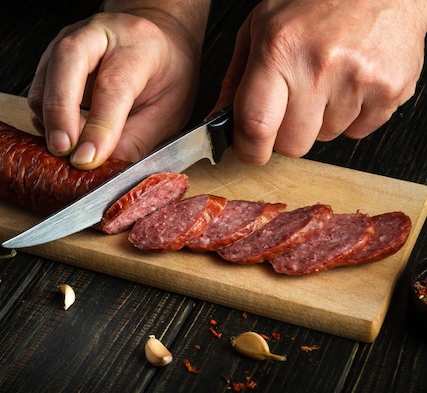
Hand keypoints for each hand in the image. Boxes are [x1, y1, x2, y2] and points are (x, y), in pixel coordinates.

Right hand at [28, 3, 208, 169]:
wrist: (155, 39)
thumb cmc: (166, 73)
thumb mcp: (169, 108)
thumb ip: (137, 139)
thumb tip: (104, 168)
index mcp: (136, 44)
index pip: (112, 86)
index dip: (98, 127)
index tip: (87, 159)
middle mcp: (96, 35)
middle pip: (66, 66)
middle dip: (60, 114)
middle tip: (63, 151)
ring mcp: (67, 44)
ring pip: (44, 83)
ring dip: (51, 124)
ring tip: (71, 149)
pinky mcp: (49, 61)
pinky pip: (36, 96)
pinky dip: (45, 122)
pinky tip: (66, 136)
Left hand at [215, 0, 426, 164]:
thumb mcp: (261, 27)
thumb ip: (236, 78)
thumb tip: (218, 121)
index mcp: (279, 49)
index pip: (256, 126)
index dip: (249, 149)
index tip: (250, 149)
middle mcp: (319, 66)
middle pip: (292, 144)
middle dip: (287, 132)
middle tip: (294, 101)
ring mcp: (358, 79)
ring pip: (325, 137)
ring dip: (321, 119)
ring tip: (328, 79)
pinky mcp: (391, 88)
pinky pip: (359, 131)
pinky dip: (353, 115)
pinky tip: (351, 82)